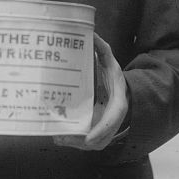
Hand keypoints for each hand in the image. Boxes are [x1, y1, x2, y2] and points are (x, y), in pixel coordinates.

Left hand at [53, 33, 128, 150]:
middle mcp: (113, 119)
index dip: (101, 130)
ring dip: (75, 143)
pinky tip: (59, 137)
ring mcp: (106, 128)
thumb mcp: (110, 61)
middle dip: (81, 142)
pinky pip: (87, 142)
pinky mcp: (97, 131)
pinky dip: (74, 142)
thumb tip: (91, 34)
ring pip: (92, 144)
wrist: (121, 91)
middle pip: (100, 138)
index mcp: (118, 102)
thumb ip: (102, 49)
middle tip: (62, 138)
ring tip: (57, 138)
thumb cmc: (113, 77)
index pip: (113, 120)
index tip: (88, 138)